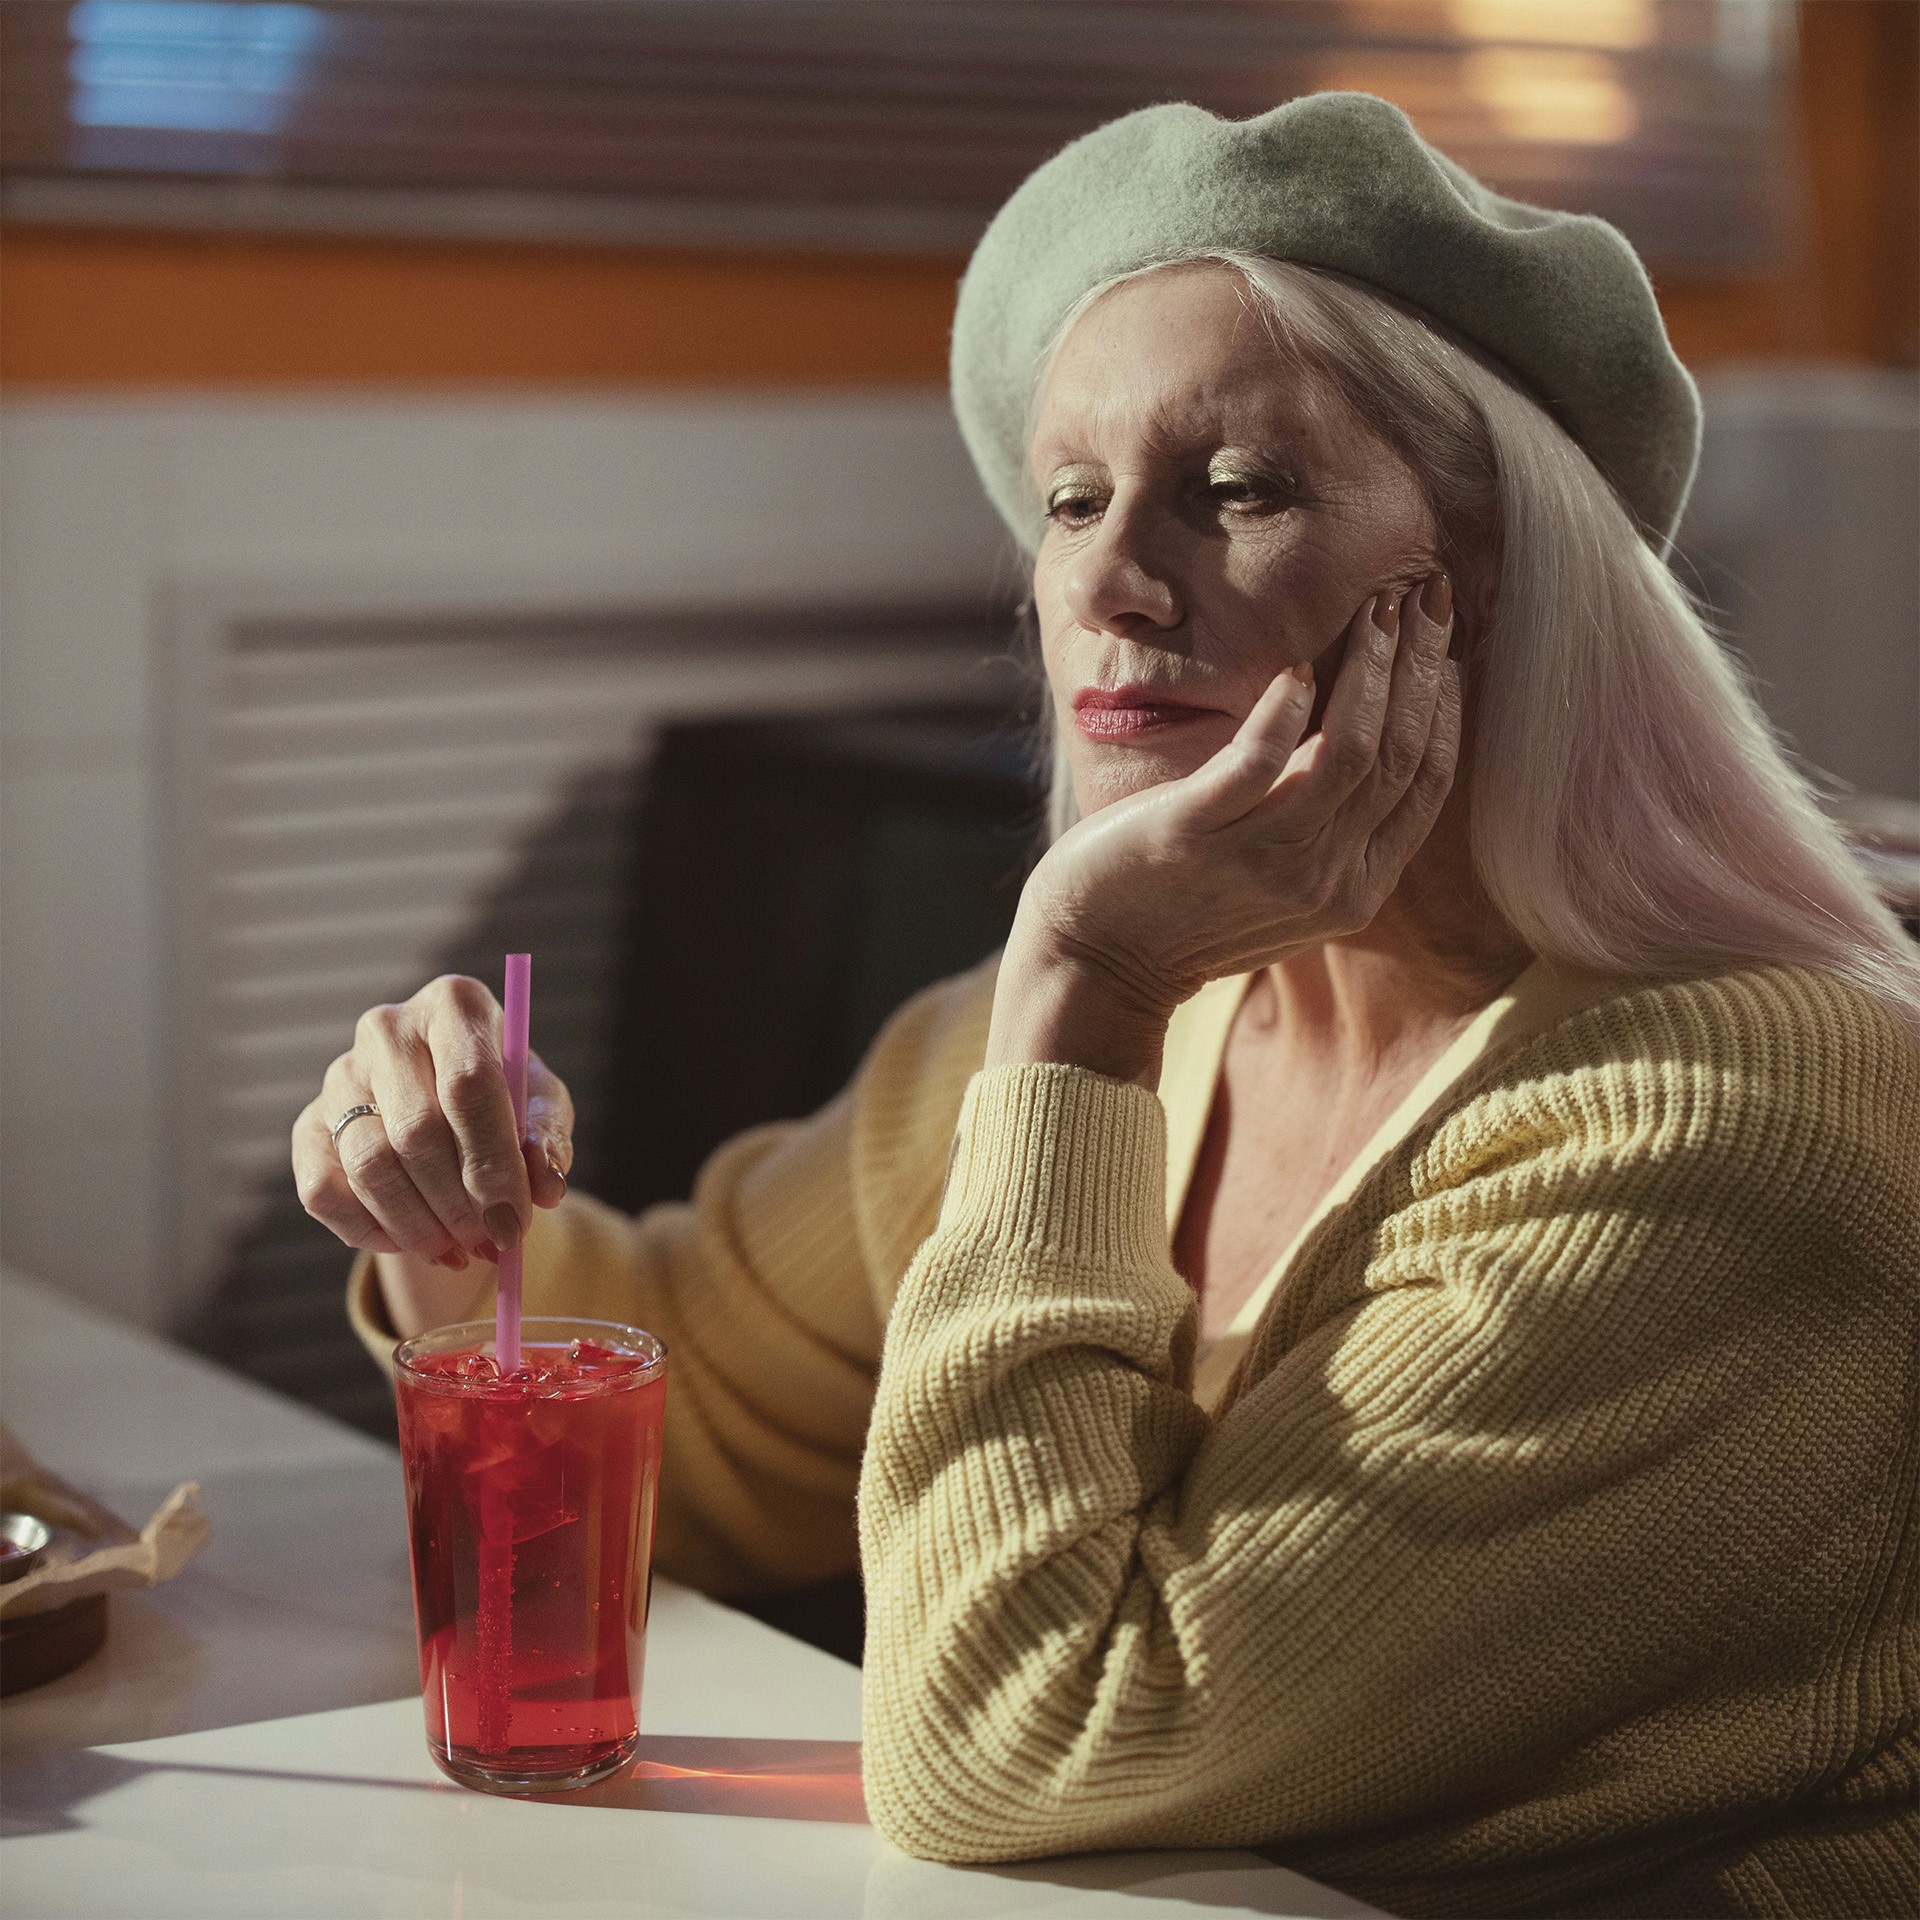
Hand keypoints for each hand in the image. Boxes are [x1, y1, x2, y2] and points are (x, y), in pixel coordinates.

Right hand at [292, 975, 573, 1269]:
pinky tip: (411, 1240)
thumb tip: (547, 1188)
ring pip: (370, 1166)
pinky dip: (370, 1230)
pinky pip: (324, 1191)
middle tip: (490, 1242)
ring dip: (418, 1225)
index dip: (492, 1161)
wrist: (447, 1105)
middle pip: (416, 1130)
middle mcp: (388, 1029)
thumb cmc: (504, 1099)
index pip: (468, 1084)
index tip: (513, 1220)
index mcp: (454, 1006)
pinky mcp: (307, 1123)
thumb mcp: (541, 1106)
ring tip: (458, 1249)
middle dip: (458, 1203)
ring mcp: (340, 1074)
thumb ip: (547, 1140)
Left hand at [988, 574, 1459, 1085]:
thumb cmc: (1187, 908)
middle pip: (1398, 755)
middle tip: (1427, 595)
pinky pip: (1260, 760)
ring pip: (1348, 750)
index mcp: (1355, 892)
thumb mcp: (1284, 885)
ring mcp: (1262, 861)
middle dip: (1421, 666)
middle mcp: (1324, 882)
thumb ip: (1334, 830)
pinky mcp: (1194, 835)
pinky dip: (1286, 708)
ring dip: (1369, 669)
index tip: (1445, 645)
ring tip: (1376, 610)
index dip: (1443, 707)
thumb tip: (1374, 732)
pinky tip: (1296, 667)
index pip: (1424, 784)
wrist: (1098, 961)